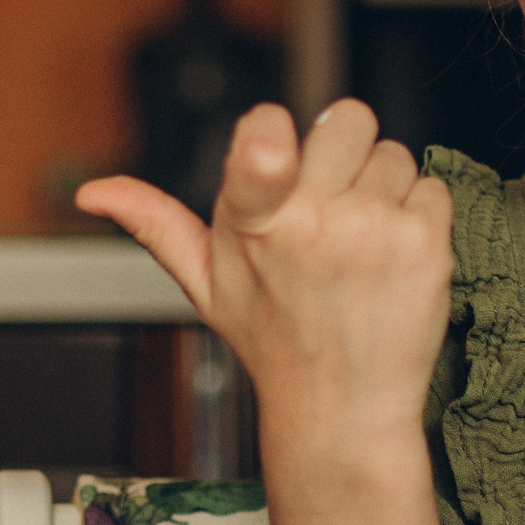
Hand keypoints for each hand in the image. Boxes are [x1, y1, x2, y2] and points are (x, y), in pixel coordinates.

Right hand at [79, 102, 454, 524]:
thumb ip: (154, 222)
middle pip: (348, 118)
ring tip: (360, 244)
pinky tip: (392, 258)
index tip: (274, 148)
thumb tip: (92, 191)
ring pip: (394, 153)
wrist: (342, 406)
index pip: (264, 136)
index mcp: (253, 221)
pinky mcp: (426, 243)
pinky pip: (432, 186)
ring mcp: (375, 230)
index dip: (274, 130)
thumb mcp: (205, 281)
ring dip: (382, 189)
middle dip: (342, 153)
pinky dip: (419, 216)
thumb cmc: (273, 339)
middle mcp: (313, 222)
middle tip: (330, 208)